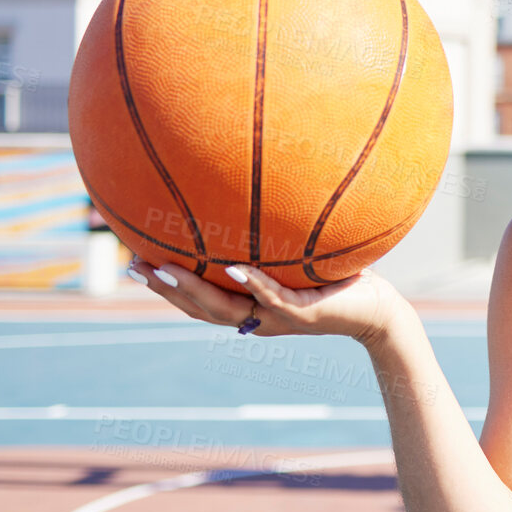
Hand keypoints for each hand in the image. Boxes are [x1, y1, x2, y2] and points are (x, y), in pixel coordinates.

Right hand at [126, 257, 405, 346]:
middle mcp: (257, 315)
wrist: (378, 309)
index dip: (166, 285)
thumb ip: (274, 238)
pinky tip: (230, 268)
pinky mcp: (302, 312)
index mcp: (250, 305)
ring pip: (224, 309)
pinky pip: (271, 297)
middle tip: (133, 267)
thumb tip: (251, 195)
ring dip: (192, 290)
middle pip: (199, 308)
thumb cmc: (340, 279)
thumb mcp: (299, 256)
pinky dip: (250, 284)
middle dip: (165, 288)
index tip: (135, 263)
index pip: (199, 300)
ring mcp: (277, 316)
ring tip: (162, 271)